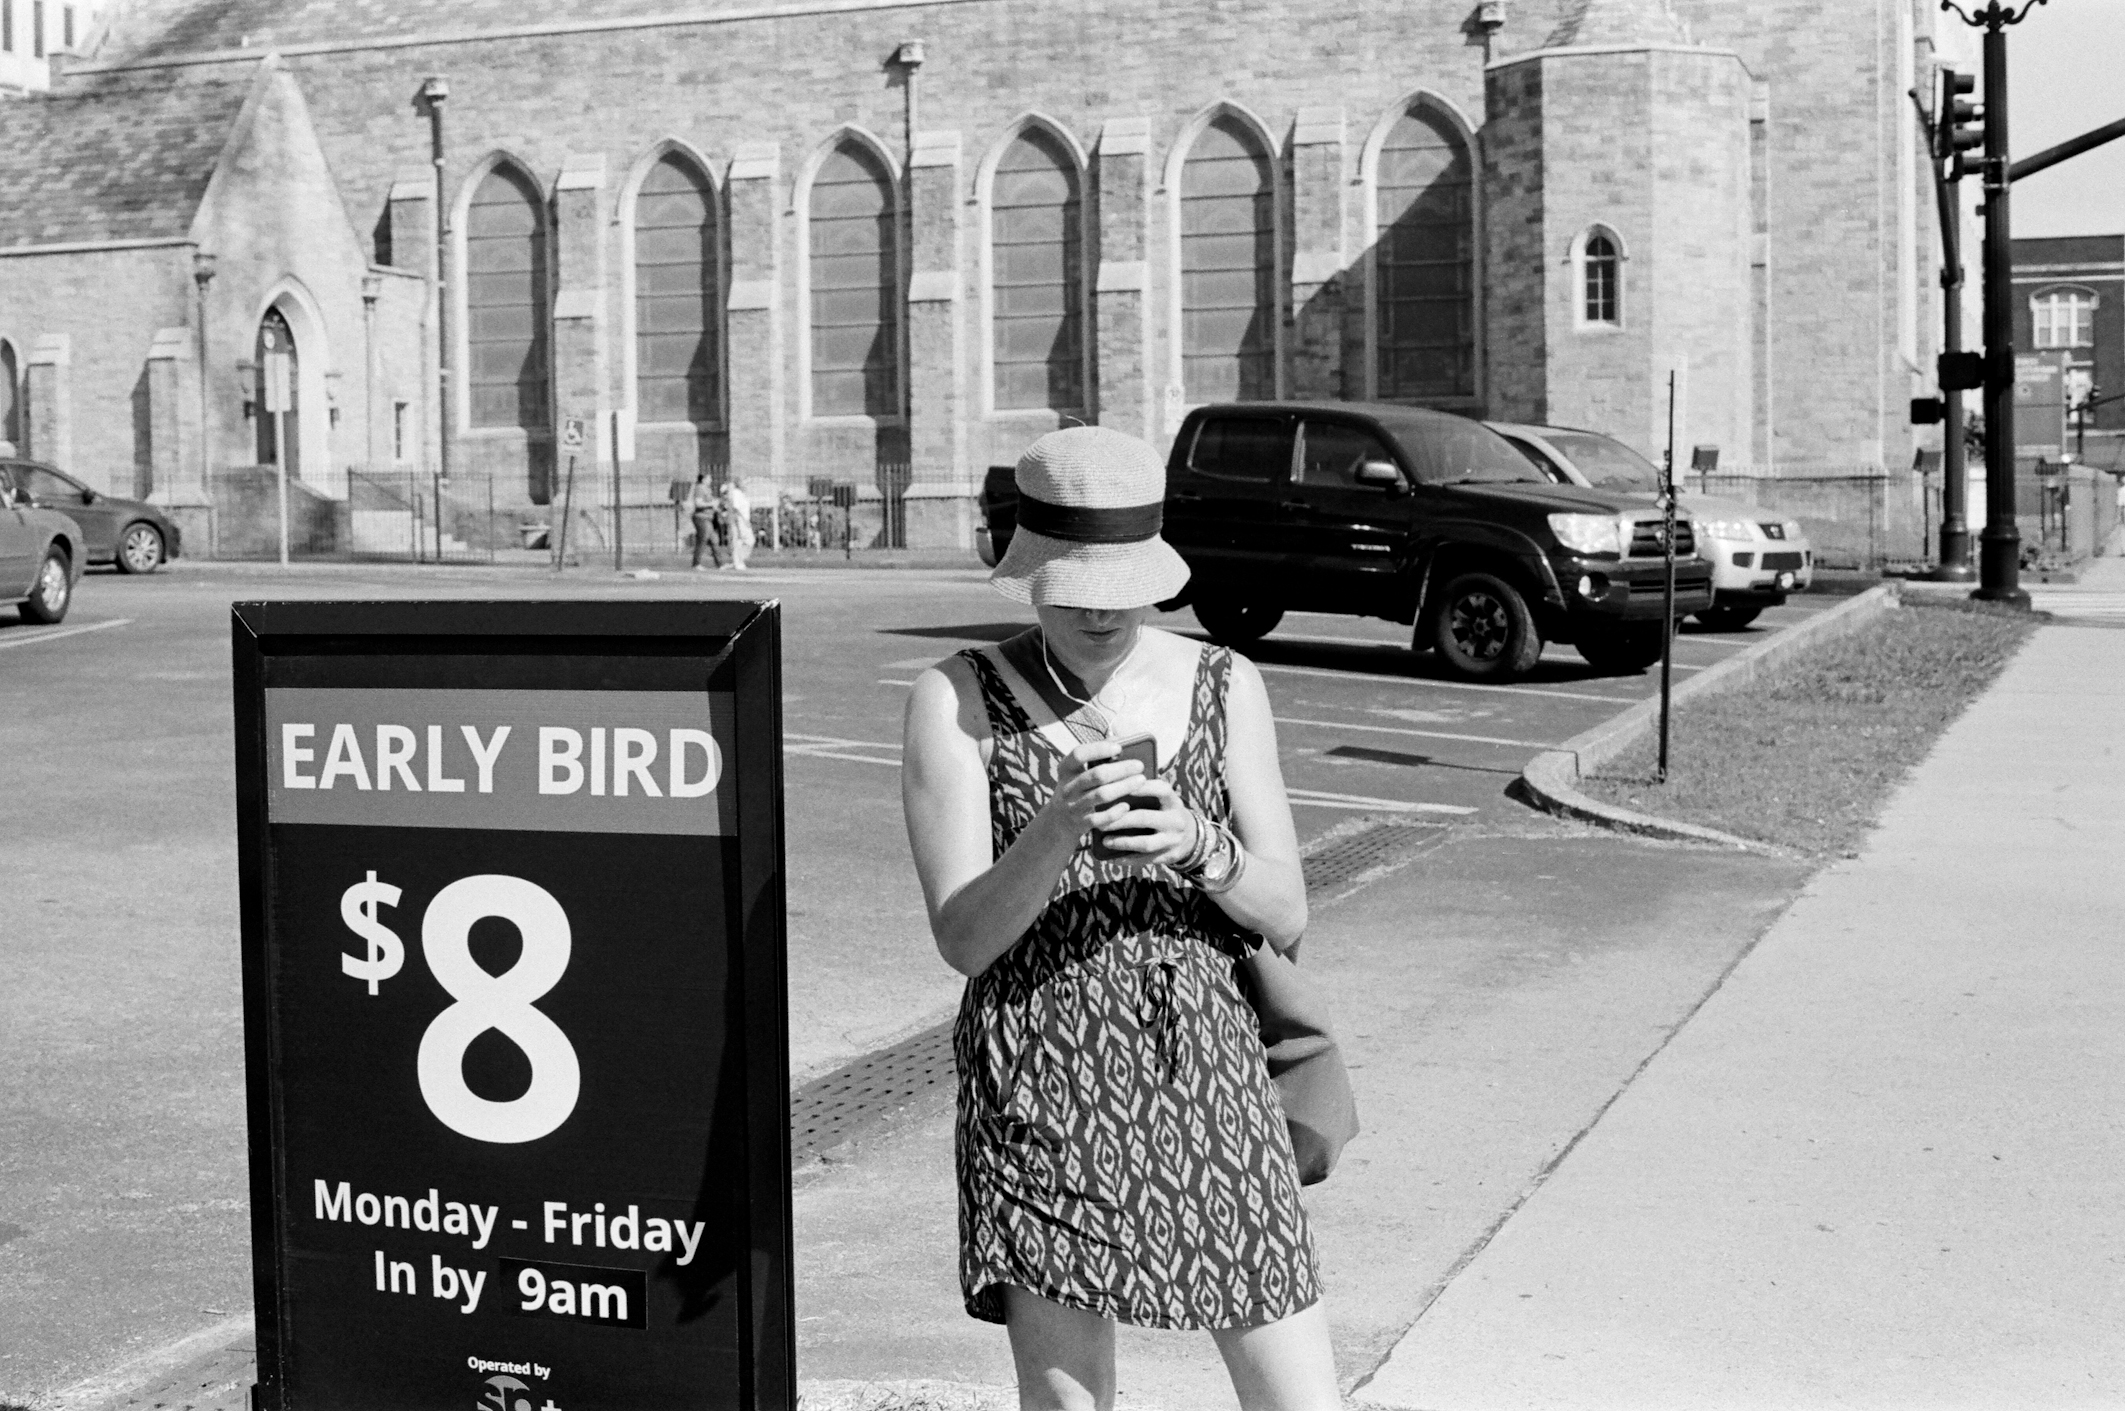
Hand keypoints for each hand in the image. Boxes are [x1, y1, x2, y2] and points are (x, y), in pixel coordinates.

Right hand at [1035, 740, 1150, 849]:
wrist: (1059, 821)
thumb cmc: (1077, 788)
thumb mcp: (1078, 771)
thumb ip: (1096, 755)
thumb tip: (1119, 739)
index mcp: (1066, 769)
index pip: (1079, 754)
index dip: (1099, 749)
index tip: (1119, 747)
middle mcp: (1067, 787)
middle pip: (1096, 775)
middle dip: (1121, 769)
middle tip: (1139, 765)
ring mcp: (1073, 806)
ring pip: (1101, 795)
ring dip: (1124, 787)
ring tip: (1141, 780)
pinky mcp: (1080, 824)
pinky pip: (1099, 819)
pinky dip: (1114, 813)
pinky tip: (1127, 806)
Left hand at [1093, 777, 1199, 868]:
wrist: (1191, 836)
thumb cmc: (1166, 813)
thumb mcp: (1164, 801)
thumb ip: (1146, 795)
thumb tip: (1114, 790)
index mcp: (1173, 801)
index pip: (1160, 790)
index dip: (1142, 788)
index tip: (1121, 788)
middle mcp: (1176, 820)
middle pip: (1145, 818)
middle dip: (1120, 820)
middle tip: (1101, 822)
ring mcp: (1173, 840)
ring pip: (1145, 843)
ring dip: (1123, 843)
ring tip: (1105, 841)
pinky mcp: (1169, 856)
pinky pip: (1146, 860)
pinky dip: (1128, 859)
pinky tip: (1113, 858)